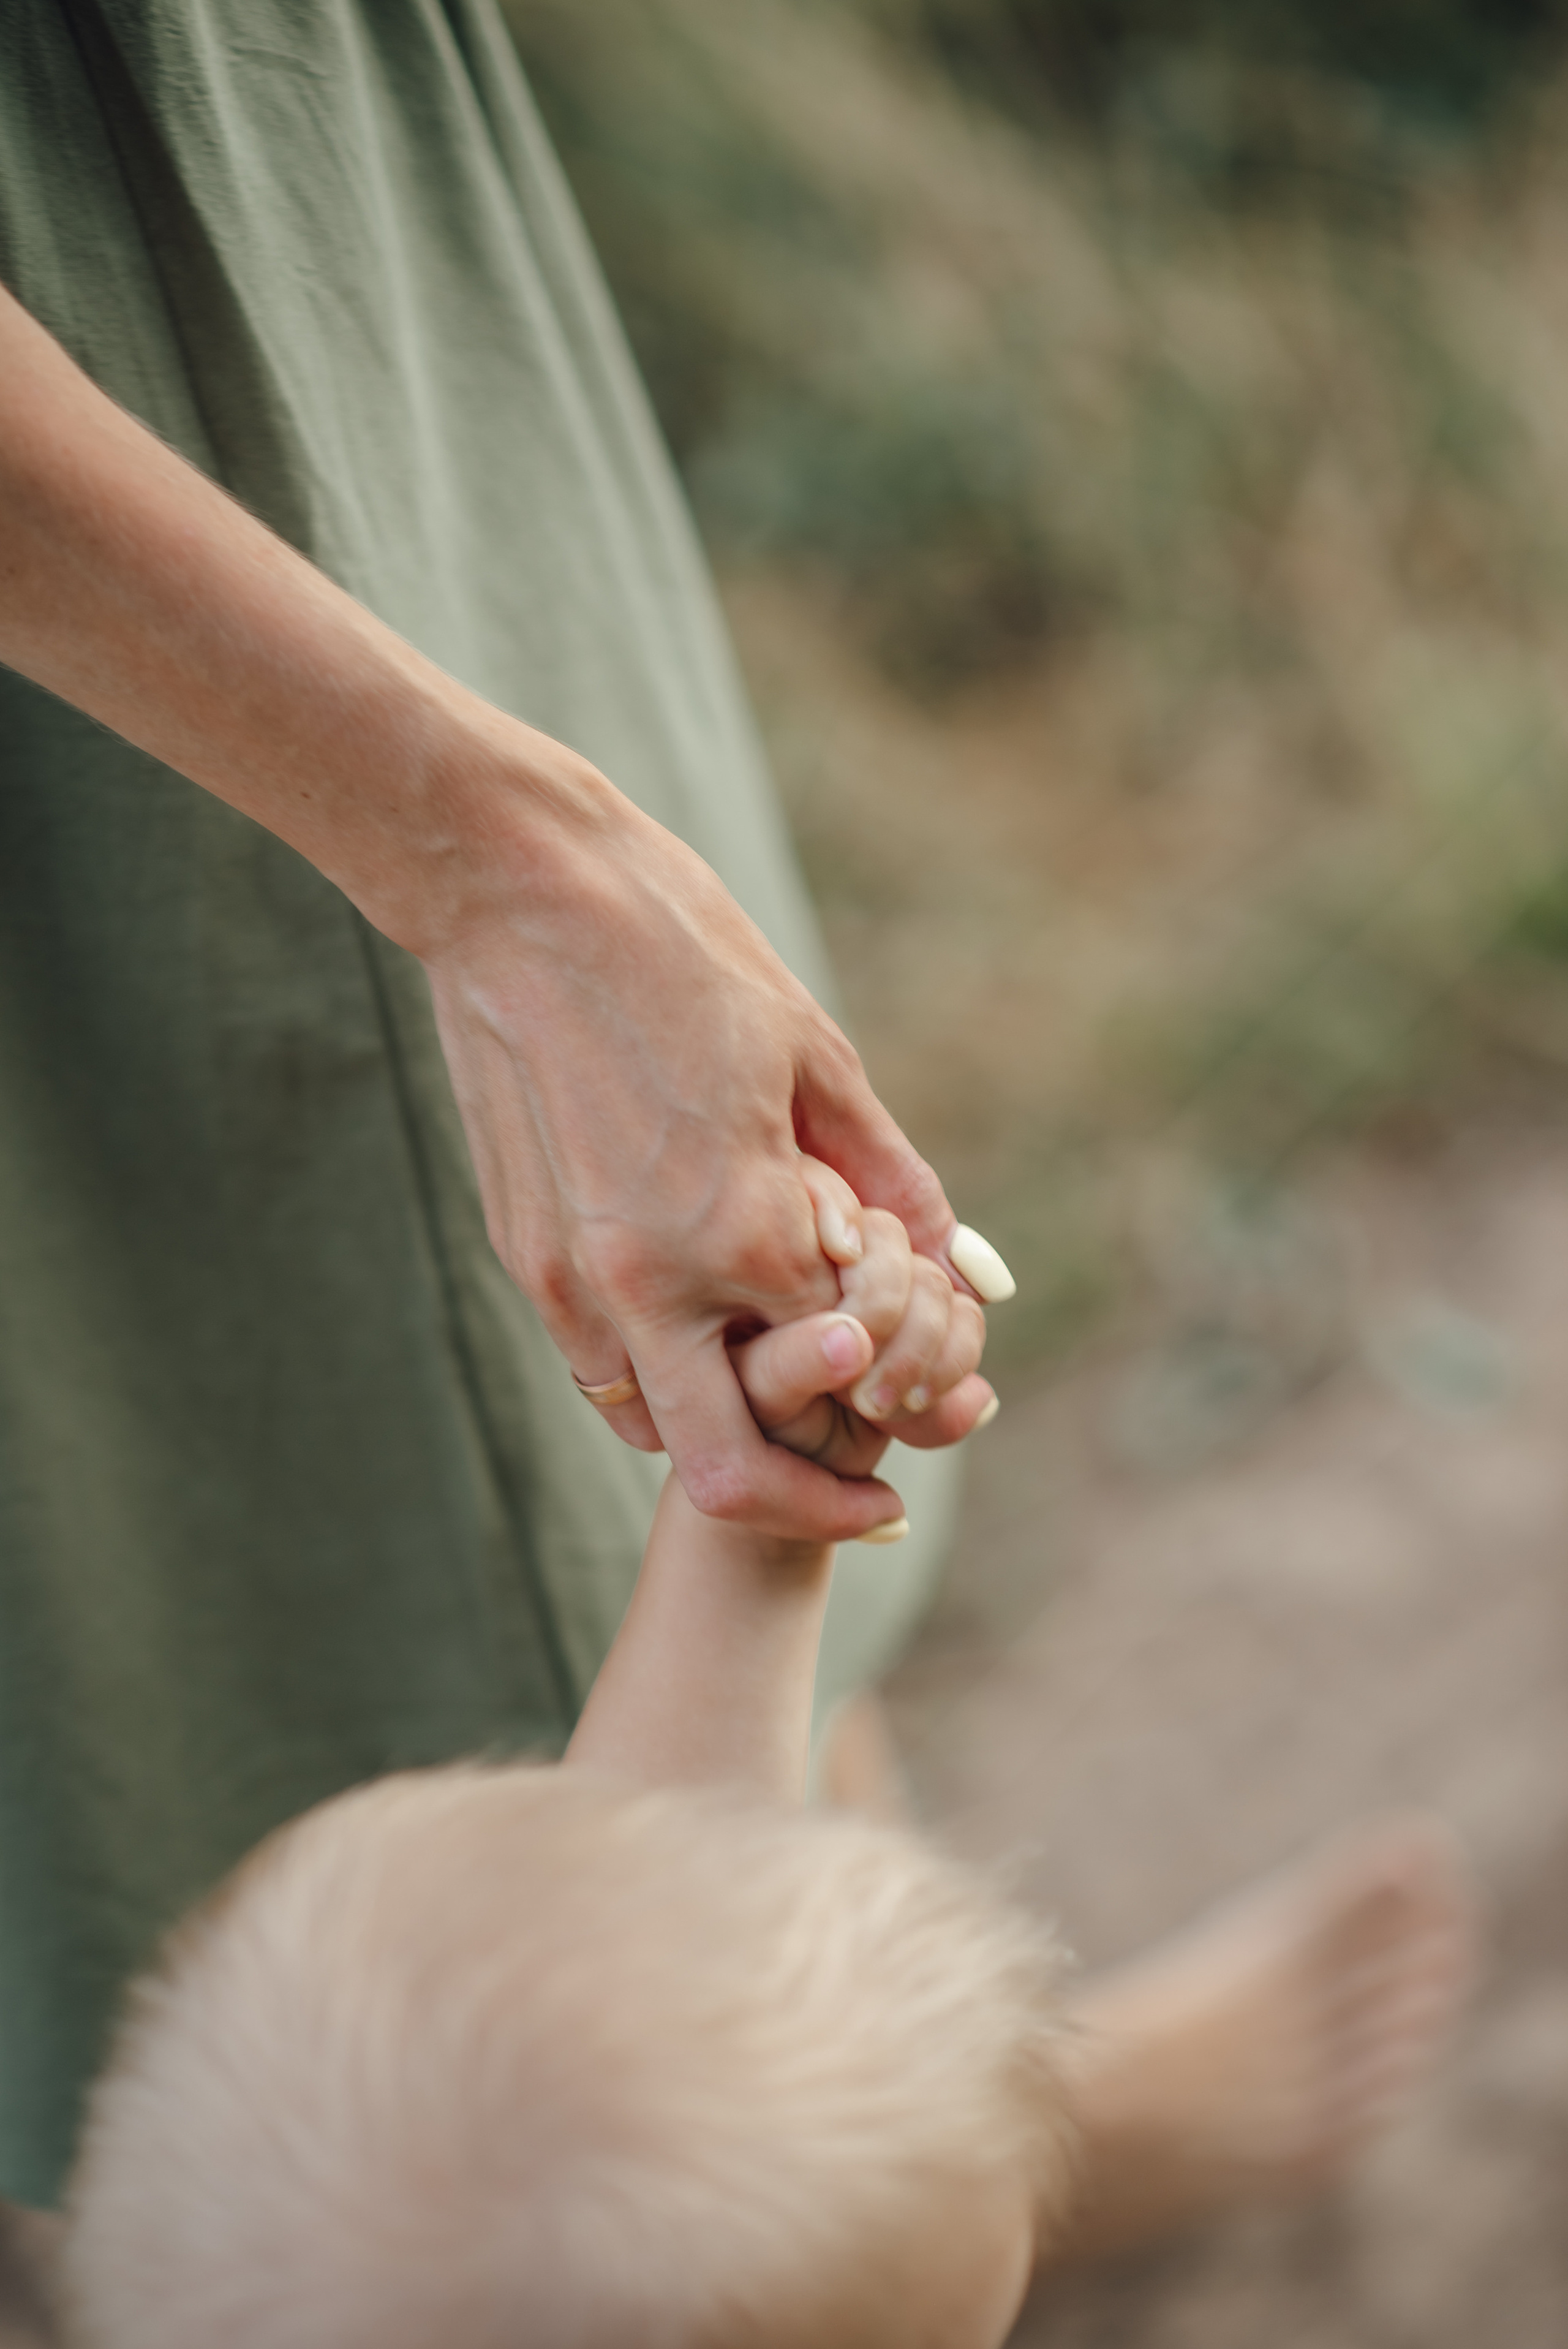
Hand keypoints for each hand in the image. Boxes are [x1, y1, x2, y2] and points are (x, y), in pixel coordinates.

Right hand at [424, 751, 1005, 1540]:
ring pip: (652, 1430)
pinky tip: (703, 1325)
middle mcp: (648, 1282)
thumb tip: (980, 1271)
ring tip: (784, 1395)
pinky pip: (599, 1367)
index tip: (939, 1397)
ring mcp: (569, 1281)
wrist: (517, 891)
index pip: (845, 1366)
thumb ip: (898, 1186)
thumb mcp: (815, 1057)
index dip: (902, 1379)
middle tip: (870, 1501)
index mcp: (744, 1229)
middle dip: (811, 1503)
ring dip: (726, 1435)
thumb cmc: (682, 951)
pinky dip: (659, 1380)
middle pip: (730, 1473)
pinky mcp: (521, 1256)